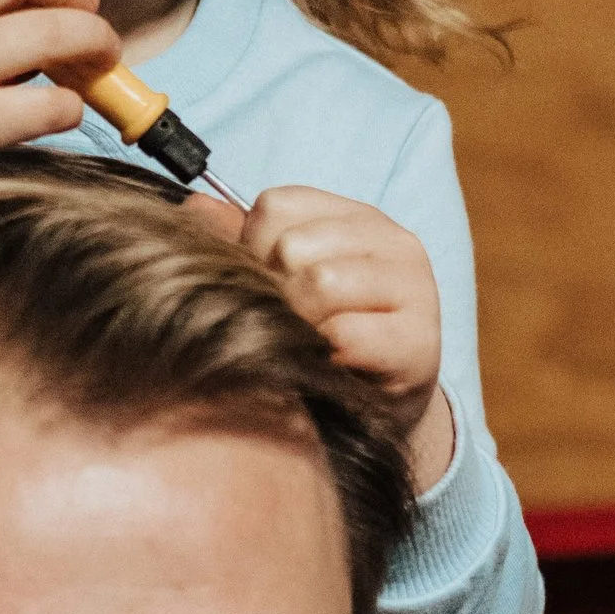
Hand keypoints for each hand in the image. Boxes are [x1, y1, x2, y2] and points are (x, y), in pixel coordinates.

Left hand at [237, 188, 452, 488]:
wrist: (381, 406)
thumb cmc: (327, 337)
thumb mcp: (287, 282)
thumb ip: (243, 243)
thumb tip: (194, 208)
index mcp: (355, 216)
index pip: (277, 206)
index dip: (252, 251)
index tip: (266, 289)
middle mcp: (392, 239)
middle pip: (295, 245)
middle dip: (276, 293)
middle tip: (287, 326)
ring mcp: (415, 286)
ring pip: (322, 283)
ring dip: (301, 325)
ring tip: (307, 345)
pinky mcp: (420, 340)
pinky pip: (347, 336)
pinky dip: (326, 356)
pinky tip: (329, 367)